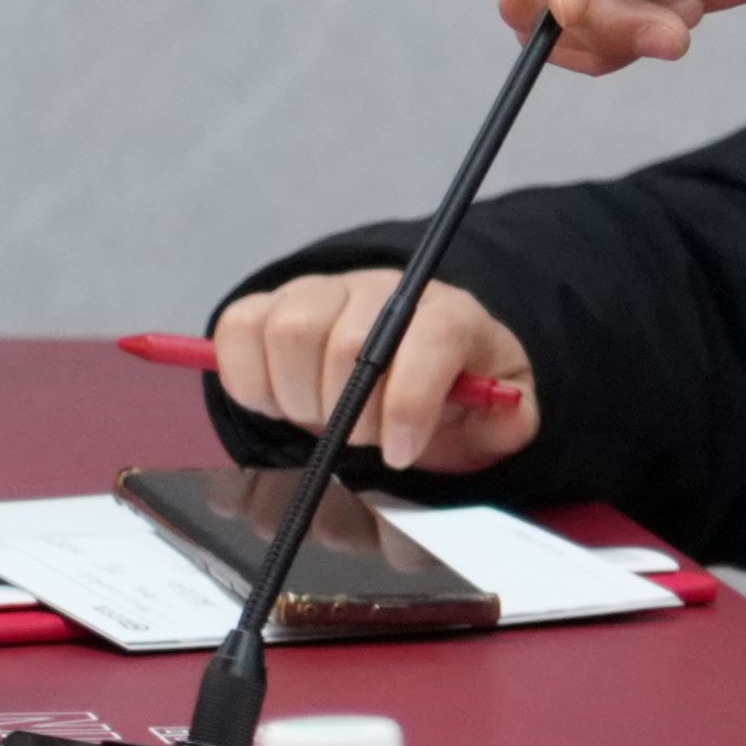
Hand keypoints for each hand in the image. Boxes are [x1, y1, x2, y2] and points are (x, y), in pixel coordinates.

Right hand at [206, 272, 541, 479]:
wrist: (408, 365)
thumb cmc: (447, 395)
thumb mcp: (494, 417)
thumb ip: (507, 422)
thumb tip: (504, 420)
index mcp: (447, 315)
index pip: (430, 336)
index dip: (409, 402)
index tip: (400, 454)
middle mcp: (382, 291)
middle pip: (350, 341)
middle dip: (349, 413)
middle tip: (359, 441)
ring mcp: (323, 291)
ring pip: (289, 329)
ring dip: (298, 397)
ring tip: (319, 420)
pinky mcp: (270, 305)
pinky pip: (239, 328)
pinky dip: (249, 379)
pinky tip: (279, 402)